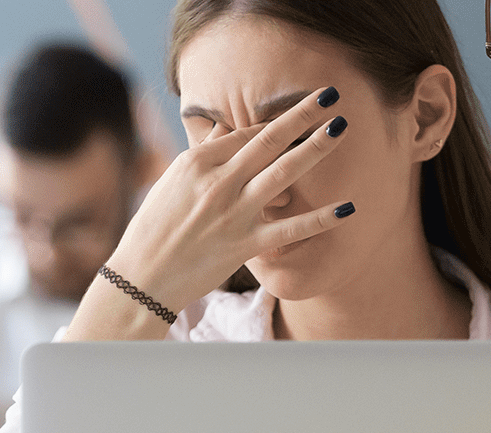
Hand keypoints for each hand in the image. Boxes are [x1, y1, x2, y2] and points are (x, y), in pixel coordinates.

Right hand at [99, 86, 353, 316]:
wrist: (142, 278)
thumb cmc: (153, 229)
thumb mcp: (172, 182)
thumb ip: (203, 154)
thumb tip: (222, 128)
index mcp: (197, 163)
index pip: (246, 134)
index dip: (278, 119)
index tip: (302, 108)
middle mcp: (218, 182)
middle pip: (268, 140)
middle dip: (302, 114)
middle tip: (331, 95)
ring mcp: (233, 213)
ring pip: (283, 173)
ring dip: (314, 148)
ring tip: (340, 127)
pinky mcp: (245, 245)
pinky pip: (289, 229)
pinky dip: (320, 219)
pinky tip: (347, 207)